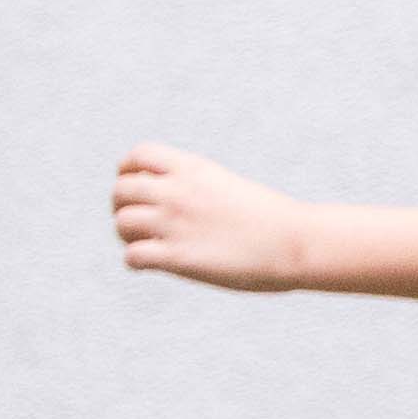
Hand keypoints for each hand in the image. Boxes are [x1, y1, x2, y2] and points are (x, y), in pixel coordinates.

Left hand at [110, 150, 314, 293]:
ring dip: (127, 236)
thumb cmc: (270, 219)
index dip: (127, 171)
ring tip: (146, 244)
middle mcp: (179, 191)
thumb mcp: (225, 186)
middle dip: (121, 207)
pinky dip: (135, 262)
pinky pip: (132, 256)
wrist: (297, 242)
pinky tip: (152, 264)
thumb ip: (194, 186)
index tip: (137, 188)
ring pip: (121, 222)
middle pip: (120, 190)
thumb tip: (169, 199)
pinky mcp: (178, 257)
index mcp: (194, 169)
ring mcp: (176, 223)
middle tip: (138, 223)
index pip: (138, 154)